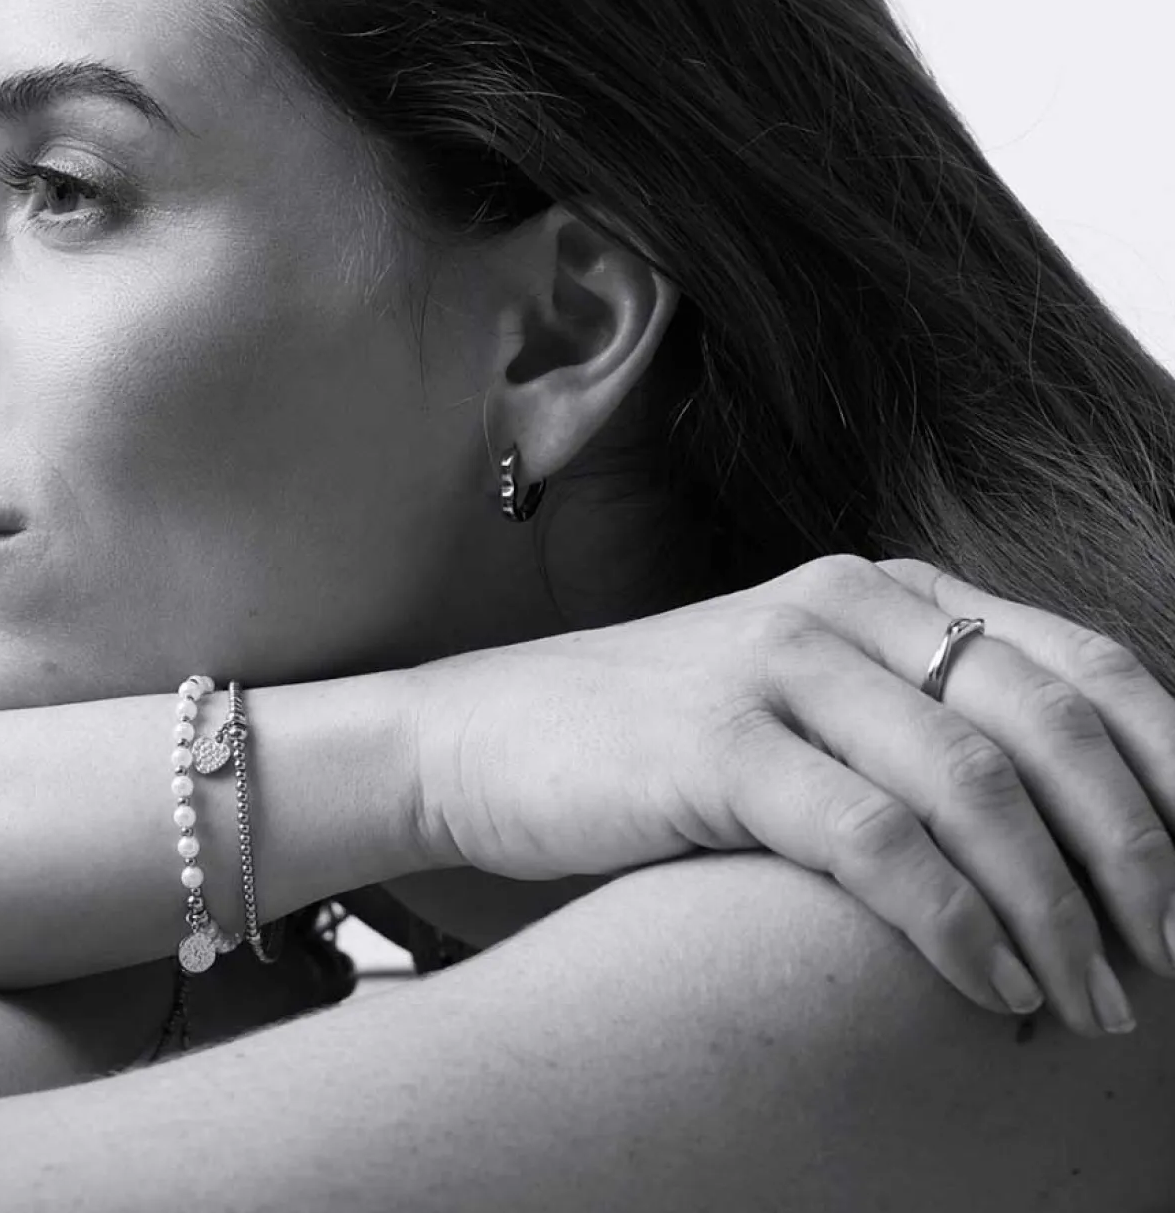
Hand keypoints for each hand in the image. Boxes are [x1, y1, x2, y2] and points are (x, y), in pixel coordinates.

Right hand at [409, 553, 1174, 1036]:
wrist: (487, 735)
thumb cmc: (654, 743)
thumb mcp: (802, 708)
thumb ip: (914, 733)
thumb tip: (1071, 845)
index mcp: (881, 592)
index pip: (1079, 662)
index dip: (1169, 769)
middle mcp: (840, 605)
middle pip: (1048, 719)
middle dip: (1136, 853)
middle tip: (1170, 962)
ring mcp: (773, 663)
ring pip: (972, 783)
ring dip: (1055, 909)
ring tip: (1088, 1002)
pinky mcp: (713, 741)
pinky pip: (873, 838)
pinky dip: (951, 921)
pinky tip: (987, 985)